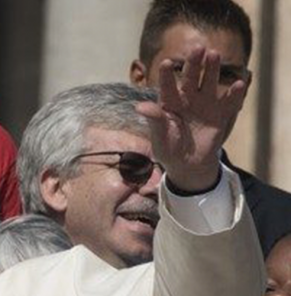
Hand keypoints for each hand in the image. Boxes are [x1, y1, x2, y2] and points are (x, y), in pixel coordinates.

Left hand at [136, 46, 247, 191]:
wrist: (187, 164)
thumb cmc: (168, 147)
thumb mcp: (160, 136)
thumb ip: (154, 120)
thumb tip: (140, 107)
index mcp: (170, 103)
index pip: (167, 86)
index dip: (166, 75)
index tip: (165, 63)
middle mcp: (188, 99)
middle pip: (190, 78)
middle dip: (194, 63)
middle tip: (198, 48)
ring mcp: (205, 104)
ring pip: (209, 83)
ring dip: (212, 69)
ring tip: (214, 54)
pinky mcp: (220, 114)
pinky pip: (228, 102)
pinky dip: (234, 94)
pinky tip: (239, 84)